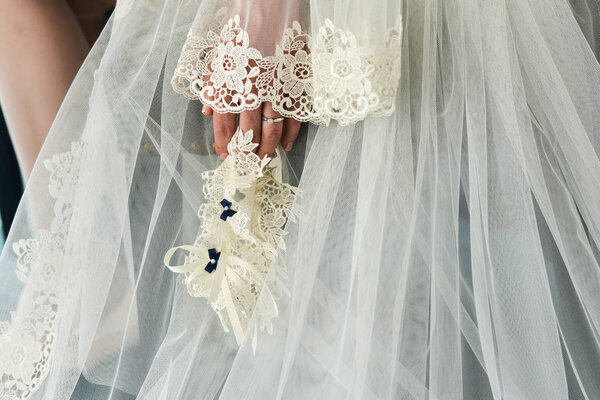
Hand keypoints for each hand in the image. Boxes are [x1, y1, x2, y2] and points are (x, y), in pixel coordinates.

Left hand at [201, 4, 301, 159]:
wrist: (272, 2)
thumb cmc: (244, 24)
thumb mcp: (221, 50)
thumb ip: (213, 82)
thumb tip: (208, 109)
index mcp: (232, 81)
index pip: (225, 122)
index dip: (224, 142)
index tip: (225, 155)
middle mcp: (253, 89)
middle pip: (248, 132)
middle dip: (246, 153)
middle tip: (246, 166)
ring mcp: (276, 88)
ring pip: (272, 129)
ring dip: (267, 149)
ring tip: (263, 161)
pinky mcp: (295, 83)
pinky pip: (295, 116)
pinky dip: (291, 133)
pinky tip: (285, 145)